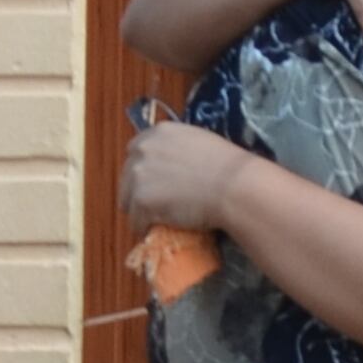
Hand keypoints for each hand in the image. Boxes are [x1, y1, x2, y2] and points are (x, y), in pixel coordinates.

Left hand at [120, 122, 252, 232]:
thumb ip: (178, 148)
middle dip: (139, 191)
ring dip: (141, 211)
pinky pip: (136, 222)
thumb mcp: (200, 142)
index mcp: (159, 132)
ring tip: (162, 220)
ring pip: (128, 201)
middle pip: (126, 176)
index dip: (145, 168)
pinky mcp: (140, 201)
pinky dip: (147, 228)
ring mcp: (139, 175)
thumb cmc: (228, 166)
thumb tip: (172, 163)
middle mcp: (143, 150)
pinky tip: (163, 229)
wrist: (235, 186)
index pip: (136, 150)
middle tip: (159, 204)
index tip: (155, 181)